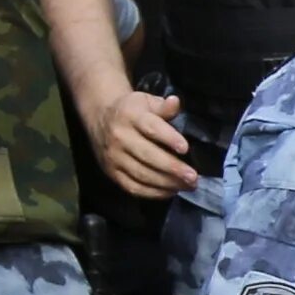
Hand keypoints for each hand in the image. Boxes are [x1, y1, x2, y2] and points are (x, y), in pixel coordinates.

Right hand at [86, 85, 197, 200]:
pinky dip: (153, 193)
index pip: (150, 127)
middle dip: (172, 168)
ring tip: (188, 186)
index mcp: (130, 116)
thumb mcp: (147, 102)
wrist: (100, 118)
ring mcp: (113, 157)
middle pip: (147, 155)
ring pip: (141, 174)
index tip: (185, 148)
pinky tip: (171, 191)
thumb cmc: (133, 111)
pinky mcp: (111, 172)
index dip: (168, 138)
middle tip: (193, 177)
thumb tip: (175, 102)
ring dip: (167, 183)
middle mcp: (119, 137)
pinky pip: (132, 187)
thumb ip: (163, 106)